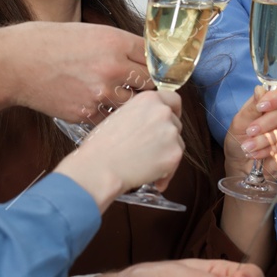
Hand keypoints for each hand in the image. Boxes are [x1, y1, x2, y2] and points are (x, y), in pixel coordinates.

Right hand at [0, 22, 150, 121]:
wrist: (14, 63)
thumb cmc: (45, 43)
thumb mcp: (87, 32)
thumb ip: (116, 44)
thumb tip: (138, 56)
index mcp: (114, 42)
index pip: (153, 57)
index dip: (156, 64)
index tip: (157, 70)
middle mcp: (112, 67)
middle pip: (150, 83)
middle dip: (149, 86)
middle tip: (146, 89)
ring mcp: (100, 93)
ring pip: (133, 105)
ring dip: (131, 104)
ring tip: (123, 101)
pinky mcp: (86, 113)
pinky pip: (110, 119)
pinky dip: (109, 115)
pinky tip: (100, 107)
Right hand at [55, 91, 182, 210]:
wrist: (99, 167)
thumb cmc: (101, 145)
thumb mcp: (120, 116)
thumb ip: (141, 115)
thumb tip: (152, 124)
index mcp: (148, 99)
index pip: (173, 99)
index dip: (173, 111)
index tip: (170, 120)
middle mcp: (163, 112)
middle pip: (176, 124)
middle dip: (166, 136)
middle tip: (150, 149)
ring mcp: (171, 133)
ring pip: (177, 144)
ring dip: (166, 154)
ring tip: (145, 165)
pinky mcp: (174, 154)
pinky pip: (175, 164)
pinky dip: (166, 172)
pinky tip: (150, 177)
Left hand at [223, 82, 276, 180]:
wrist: (241, 163)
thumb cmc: (241, 138)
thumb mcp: (240, 121)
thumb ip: (252, 107)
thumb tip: (260, 90)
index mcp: (276, 99)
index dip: (276, 97)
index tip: (261, 107)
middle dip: (267, 122)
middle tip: (250, 131)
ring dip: (265, 139)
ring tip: (249, 147)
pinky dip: (271, 150)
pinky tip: (258, 154)